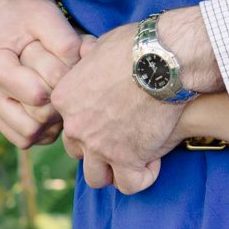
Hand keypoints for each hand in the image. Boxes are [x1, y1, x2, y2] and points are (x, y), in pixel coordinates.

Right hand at [0, 0, 83, 147]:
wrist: (0, 2)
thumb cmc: (26, 6)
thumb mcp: (48, 14)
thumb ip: (66, 43)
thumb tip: (84, 72)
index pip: (39, 97)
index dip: (65, 83)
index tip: (73, 61)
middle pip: (35, 122)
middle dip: (60, 103)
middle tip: (70, 78)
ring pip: (28, 136)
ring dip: (52, 120)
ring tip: (62, 90)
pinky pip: (23, 136)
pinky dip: (43, 126)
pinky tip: (53, 100)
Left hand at [52, 20, 188, 194]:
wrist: (165, 58)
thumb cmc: (138, 44)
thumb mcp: (101, 44)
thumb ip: (89, 59)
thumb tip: (87, 53)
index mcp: (64, 98)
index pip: (68, 122)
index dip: (91, 120)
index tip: (113, 114)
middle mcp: (75, 125)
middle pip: (79, 151)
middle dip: (100, 147)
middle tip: (126, 135)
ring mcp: (99, 145)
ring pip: (97, 177)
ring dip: (115, 169)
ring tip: (137, 156)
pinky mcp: (127, 158)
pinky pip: (129, 184)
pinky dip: (141, 177)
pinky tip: (154, 161)